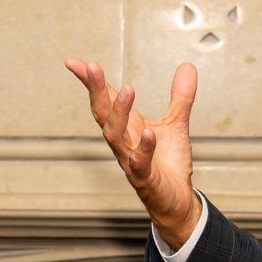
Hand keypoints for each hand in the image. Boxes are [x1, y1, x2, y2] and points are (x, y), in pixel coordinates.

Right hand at [65, 57, 199, 243]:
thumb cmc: (168, 164)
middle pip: (103, 113)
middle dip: (96, 90)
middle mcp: (123, 141)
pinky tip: (149, 133)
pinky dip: (144, 148)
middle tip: (92, 67)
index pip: (105, 99)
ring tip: (127, 90)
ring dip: (119, 113)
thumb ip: (181, 96)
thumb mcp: (176, 123)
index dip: (91, 81)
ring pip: (116, 136)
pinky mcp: (145, 178)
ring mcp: (131, 159)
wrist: (176, 200)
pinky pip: (140, 162)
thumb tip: (188, 66)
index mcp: (127, 126)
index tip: (74, 62)